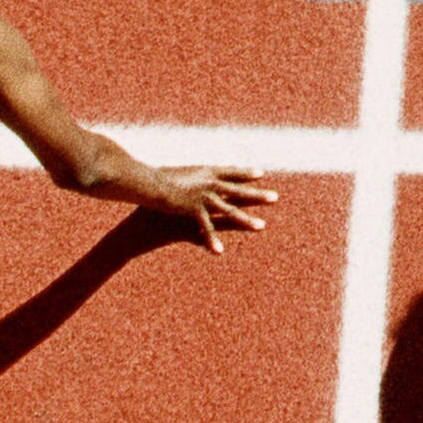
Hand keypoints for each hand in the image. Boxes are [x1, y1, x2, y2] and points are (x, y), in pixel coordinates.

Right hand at [155, 167, 279, 247]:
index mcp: (204, 171)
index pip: (230, 171)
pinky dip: (212, 240)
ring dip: (246, 220)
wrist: (147, 183)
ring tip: (262, 226)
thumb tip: (186, 174)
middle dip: (257, 195)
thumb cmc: (153, 178)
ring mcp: (202, 197)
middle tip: (275, 197)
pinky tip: (220, 252)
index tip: (261, 174)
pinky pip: (206, 228)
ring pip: (229, 211)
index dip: (245, 173)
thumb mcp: (173, 173)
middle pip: (237, 190)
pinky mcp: (192, 210)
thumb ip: (185, 176)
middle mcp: (207, 182)